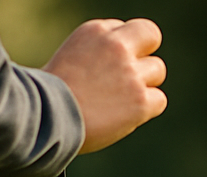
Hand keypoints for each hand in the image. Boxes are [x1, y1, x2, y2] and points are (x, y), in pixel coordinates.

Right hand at [43, 19, 166, 153]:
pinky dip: (146, 109)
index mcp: (95, 31)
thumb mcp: (72, 57)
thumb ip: (100, 53)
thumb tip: (126, 64)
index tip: (110, 64)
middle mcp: (115, 46)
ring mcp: (130, 73)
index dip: (123, 46)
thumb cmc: (52, 95)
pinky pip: (159, 99)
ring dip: (143, 85)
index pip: (125, 28)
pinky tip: (124, 115)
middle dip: (143, 54)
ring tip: (118, 101)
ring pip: (157, 70)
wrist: (47, 118)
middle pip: (150, 36)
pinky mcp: (140, 100)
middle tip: (128, 77)